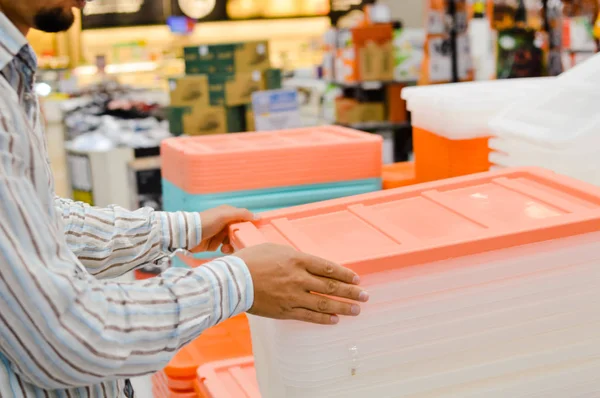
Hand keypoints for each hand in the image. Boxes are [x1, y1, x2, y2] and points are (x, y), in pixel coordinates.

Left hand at [191, 205, 256, 254]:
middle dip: (240, 237)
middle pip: (239, 231)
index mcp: (228, 213)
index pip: (244, 219)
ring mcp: (220, 234)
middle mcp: (225, 223)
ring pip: (233, 241)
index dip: (249, 225)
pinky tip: (223, 249)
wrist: (189, 235)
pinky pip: (226, 247)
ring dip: (232, 245)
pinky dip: (226, 249)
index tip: (255, 232)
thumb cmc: (207, 221)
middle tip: (240, 242)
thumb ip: (242, 214)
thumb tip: (258, 217)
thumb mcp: (225, 215)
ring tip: (227, 247)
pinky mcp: (215, 244)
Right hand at [235, 243, 368, 324]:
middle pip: (330, 286)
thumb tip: (304, 261)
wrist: (231, 280)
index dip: (344, 274)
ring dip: (342, 307)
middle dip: (350, 292)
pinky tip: (334, 320)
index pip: (328, 267)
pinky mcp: (284, 310)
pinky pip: (308, 316)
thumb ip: (292, 256)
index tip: (356, 278)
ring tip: (356, 310)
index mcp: (297, 259)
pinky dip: (323, 319)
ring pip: (323, 303)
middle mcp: (298, 278)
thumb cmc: (249, 260)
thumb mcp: (272, 248)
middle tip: (365, 296)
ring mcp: (292, 296)